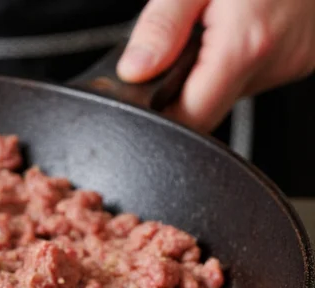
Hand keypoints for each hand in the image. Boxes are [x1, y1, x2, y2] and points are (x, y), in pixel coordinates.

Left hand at [117, 0, 314, 132]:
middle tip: (183, 37)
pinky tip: (239, 24)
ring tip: (212, 24)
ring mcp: (294, 60)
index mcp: (246, 45)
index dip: (158, 115)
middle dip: (182, 84)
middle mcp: (276, 60)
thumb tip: (134, 70)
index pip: (189, 119)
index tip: (143, 94)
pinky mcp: (303, 54)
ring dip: (211, 67)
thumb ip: (161, 26)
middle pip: (208, 107)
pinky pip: (257, 70)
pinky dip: (238, 56)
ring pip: (231, 89)